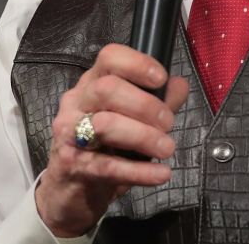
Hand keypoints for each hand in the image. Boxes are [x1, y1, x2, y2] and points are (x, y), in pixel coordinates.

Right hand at [35, 43, 188, 236]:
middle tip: (168, 123)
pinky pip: (108, 165)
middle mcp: (76, 102)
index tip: (161, 79)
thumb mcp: (132, 120)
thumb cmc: (104, 147)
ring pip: (105, 125)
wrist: (69, 191)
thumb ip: (158, 101)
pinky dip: (139, 170)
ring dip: (144, 136)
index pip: (109, 57)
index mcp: (91, 83)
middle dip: (144, 105)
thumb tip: (179, 85)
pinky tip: (160, 174)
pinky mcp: (73, 165)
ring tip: (167, 149)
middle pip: (107, 89)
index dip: (137, 64)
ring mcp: (70, 134)